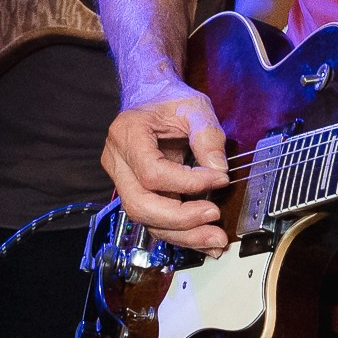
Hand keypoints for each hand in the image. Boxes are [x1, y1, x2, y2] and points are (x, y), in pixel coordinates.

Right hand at [100, 84, 229, 251]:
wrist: (153, 97)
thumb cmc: (169, 100)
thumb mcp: (194, 107)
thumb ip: (208, 135)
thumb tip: (219, 171)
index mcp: (127, 134)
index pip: (152, 172)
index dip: (187, 183)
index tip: (219, 179)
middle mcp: (117, 161)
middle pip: (140, 204)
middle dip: (180, 218)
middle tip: (214, 216)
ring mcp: (123, 181)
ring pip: (146, 220)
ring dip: (183, 234)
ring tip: (215, 239)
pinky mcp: (137, 194)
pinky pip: (155, 221)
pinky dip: (181, 233)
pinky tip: (204, 239)